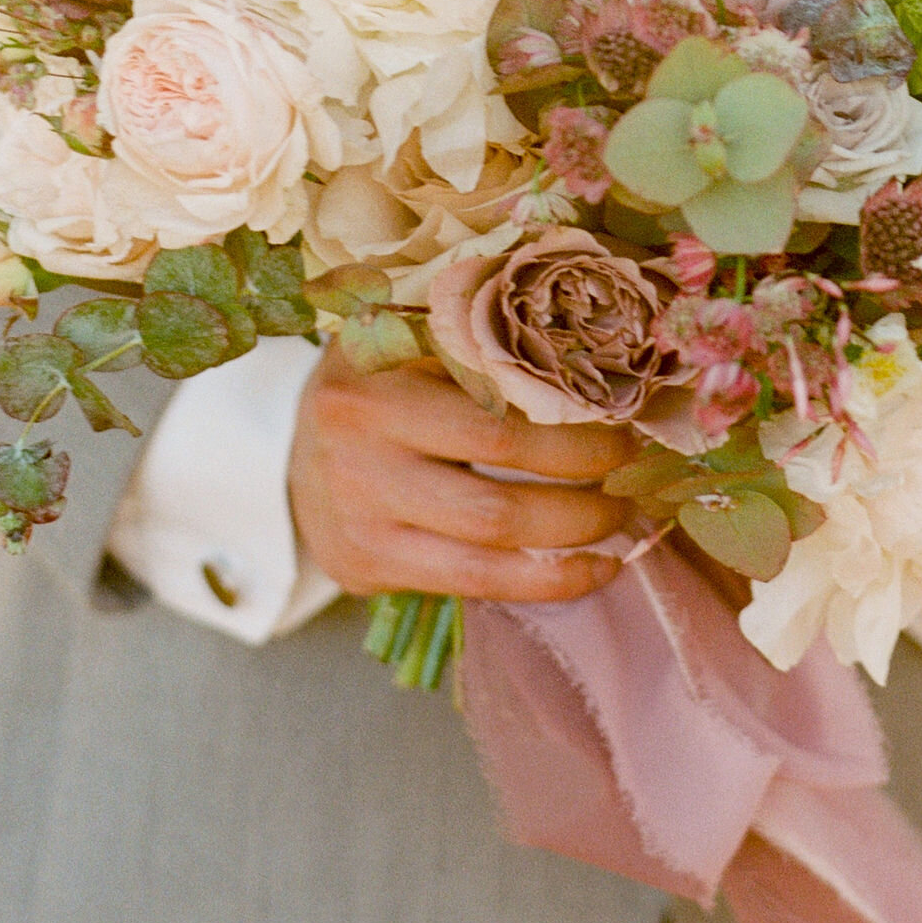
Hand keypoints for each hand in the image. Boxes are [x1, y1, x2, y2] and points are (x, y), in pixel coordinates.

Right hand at [289, 346, 635, 603]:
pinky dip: (543, 582)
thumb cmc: (379, 380)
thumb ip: (478, 344)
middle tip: (629, 469)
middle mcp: (356, 446)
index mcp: (372, 375)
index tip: (623, 418)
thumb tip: (595, 362)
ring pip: (488, 540)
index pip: (491, 404)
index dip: (569, 422)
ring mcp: (357, 512)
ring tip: (618, 521)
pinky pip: (470, 583)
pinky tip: (591, 570)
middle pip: (496, 473)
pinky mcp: (365, 564)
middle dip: (582, 478)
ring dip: (572, 534)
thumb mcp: (408, 339)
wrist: (292, 444)